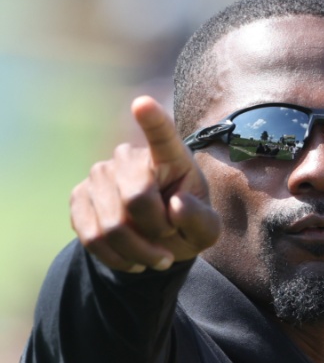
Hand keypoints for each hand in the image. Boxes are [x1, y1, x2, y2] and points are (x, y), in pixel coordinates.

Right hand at [70, 96, 221, 271]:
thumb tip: (176, 206)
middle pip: (136, 199)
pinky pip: (91, 237)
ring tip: (156, 254)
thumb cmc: (187, 224)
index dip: (152, 121)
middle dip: (157, 230)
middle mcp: (129, 158)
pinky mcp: (78, 197)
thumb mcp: (207, 230)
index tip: (143, 104)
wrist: (157, 240)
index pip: (162, 135)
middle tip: (169, 236)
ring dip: (139, 251)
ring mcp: (99, 175)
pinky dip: (117, 257)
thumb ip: (200, 219)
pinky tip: (133, 258)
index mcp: (170, 157)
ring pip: (112, 225)